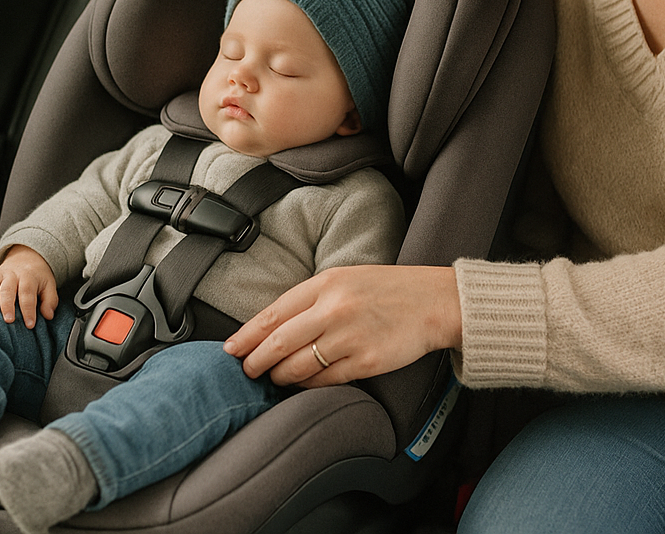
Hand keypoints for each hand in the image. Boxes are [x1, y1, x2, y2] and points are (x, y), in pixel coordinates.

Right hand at [0, 244, 58, 327]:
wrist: (27, 256)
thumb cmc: (39, 277)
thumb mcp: (49, 285)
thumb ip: (50, 301)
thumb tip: (48, 315)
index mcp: (31, 277)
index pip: (28, 295)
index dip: (29, 310)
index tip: (30, 325)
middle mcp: (16, 275)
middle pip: (11, 289)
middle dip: (9, 305)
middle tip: (9, 320)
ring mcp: (4, 274)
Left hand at [224, 265, 461, 386]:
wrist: (434, 301)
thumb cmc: (386, 290)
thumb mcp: (344, 279)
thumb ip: (310, 299)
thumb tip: (273, 326)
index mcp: (325, 285)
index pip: (273, 314)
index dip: (247, 335)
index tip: (230, 349)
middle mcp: (334, 310)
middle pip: (279, 343)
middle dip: (256, 361)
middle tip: (247, 370)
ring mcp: (350, 337)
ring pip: (299, 366)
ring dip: (280, 376)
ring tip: (274, 378)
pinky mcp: (367, 362)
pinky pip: (326, 380)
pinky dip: (308, 385)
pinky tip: (302, 384)